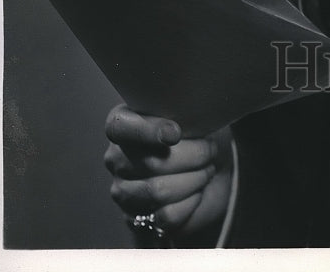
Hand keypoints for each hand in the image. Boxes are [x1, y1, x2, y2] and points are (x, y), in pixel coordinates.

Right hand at [104, 104, 233, 244]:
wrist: (211, 171)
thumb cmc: (200, 135)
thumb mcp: (195, 114)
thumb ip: (184, 111)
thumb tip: (181, 127)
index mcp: (125, 124)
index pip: (118, 126)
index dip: (146, 131)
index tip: (176, 133)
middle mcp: (117, 158)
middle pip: (151, 162)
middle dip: (193, 155)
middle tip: (211, 149)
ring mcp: (124, 191)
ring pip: (159, 190)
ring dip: (195, 178)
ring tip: (207, 169)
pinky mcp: (138, 219)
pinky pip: (167, 215)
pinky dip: (191, 201)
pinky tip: (198, 191)